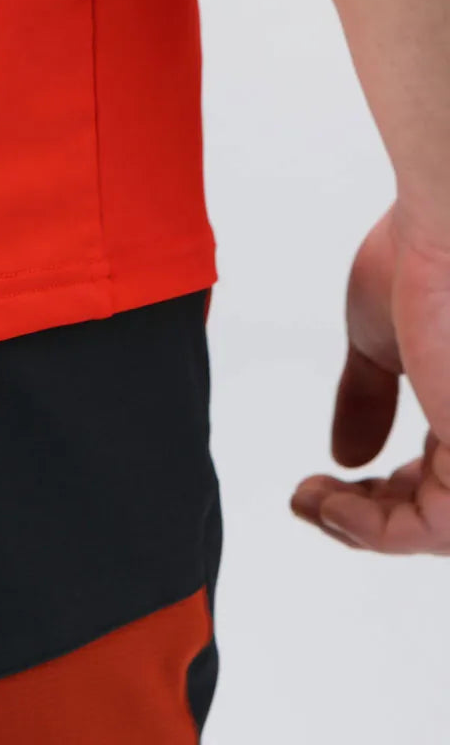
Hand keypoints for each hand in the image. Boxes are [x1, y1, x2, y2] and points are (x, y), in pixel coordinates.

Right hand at [291, 200, 449, 553]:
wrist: (449, 220)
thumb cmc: (427, 257)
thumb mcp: (383, 341)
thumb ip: (368, 398)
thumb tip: (346, 455)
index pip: (436, 476)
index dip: (378, 491)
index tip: (322, 481)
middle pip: (434, 509)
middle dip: (366, 515)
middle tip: (310, 500)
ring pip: (433, 528)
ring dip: (361, 527)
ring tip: (310, 503)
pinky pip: (431, 526)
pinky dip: (373, 528)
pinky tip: (329, 504)